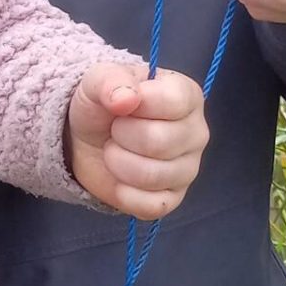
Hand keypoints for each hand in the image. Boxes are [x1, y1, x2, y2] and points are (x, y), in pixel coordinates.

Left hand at [66, 58, 208, 217]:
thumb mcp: (99, 79)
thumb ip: (110, 80)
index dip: (137, 104)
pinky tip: (119, 179)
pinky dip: (124, 194)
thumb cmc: (104, 103)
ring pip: (152, 176)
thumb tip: (126, 99)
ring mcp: (188, 169)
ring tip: (114, 151)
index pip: (173, 102)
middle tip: (114, 131)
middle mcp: (196, 133)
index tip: (122, 103)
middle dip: (121, 136)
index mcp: (187, 96)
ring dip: (118, 163)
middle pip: (159, 142)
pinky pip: (151, 206)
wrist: (89, 136)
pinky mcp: (173, 198)